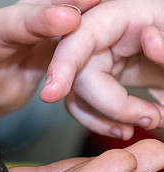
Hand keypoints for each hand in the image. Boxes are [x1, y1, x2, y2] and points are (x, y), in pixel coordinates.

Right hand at [40, 0, 163, 139]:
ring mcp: (100, 58)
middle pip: (77, 74)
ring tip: (145, 123)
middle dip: (107, 105)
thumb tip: (149, 38)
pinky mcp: (102, 77)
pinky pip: (86, 104)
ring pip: (76, 95)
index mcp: (120, 16)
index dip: (62, 65)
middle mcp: (103, 37)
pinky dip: (104, 121)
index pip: (78, 37)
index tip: (51, 95)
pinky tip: (128, 125)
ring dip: (104, 119)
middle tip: (149, 118)